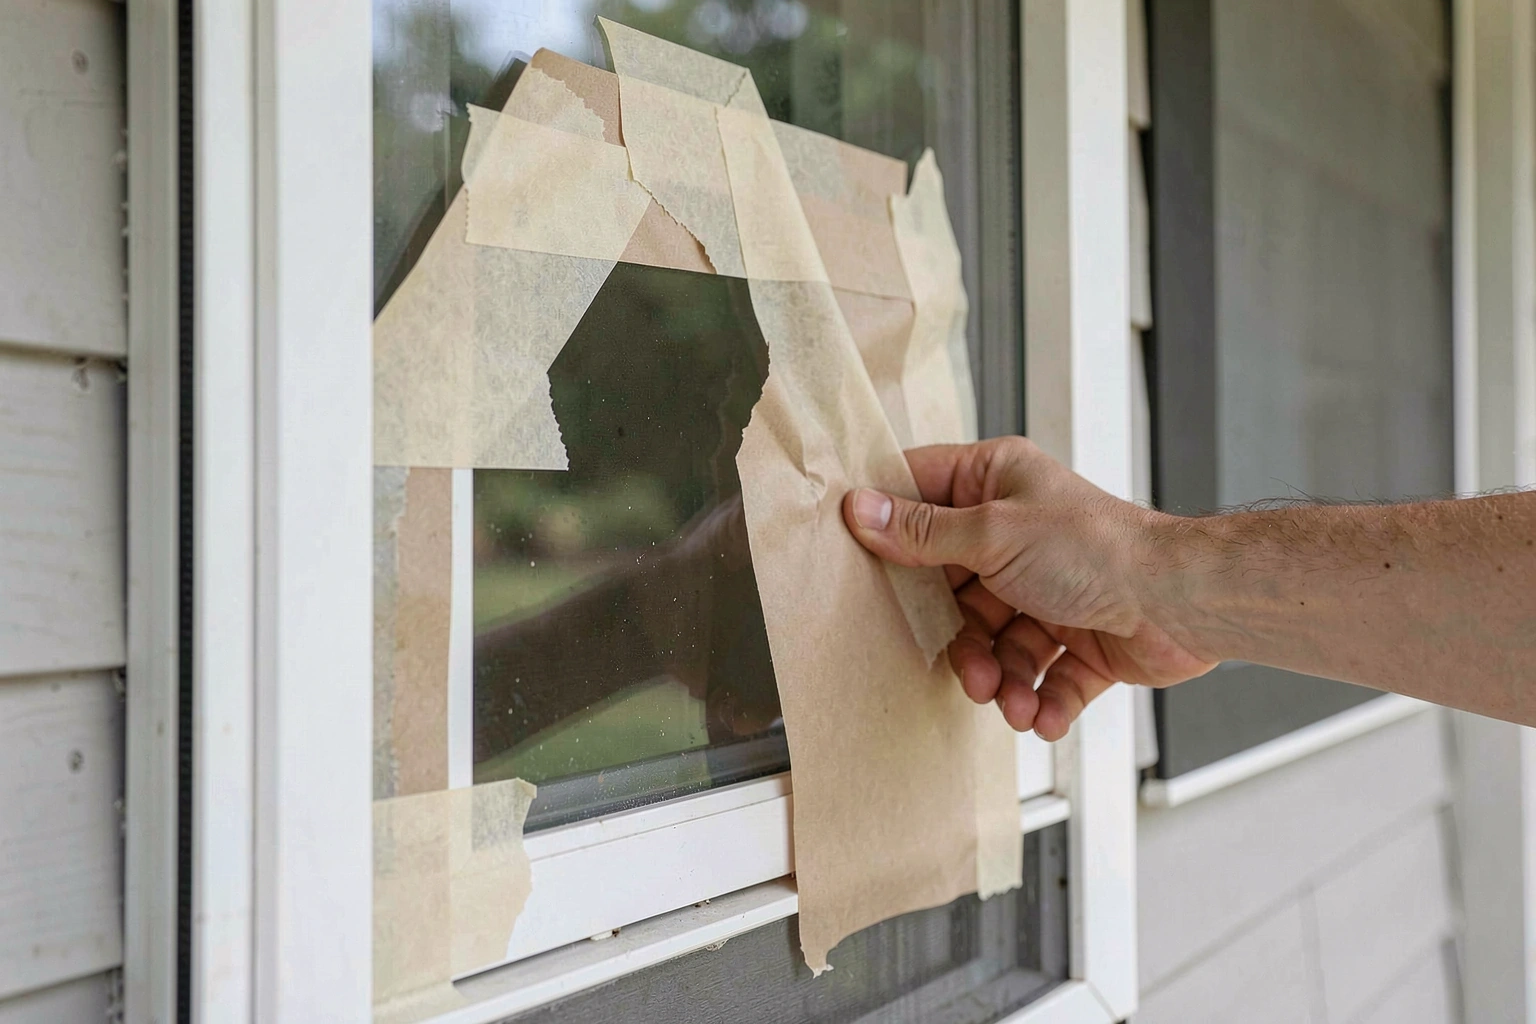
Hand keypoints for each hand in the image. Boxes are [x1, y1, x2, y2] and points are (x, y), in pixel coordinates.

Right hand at [842, 437, 1215, 739]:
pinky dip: (1038, 699)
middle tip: (963, 663)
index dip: (890, 524)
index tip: (858, 558)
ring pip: (995, 642)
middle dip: (958, 637)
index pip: (923, 494)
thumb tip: (860, 510)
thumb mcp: (993, 535)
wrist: (1184, 604)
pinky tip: (1041, 711)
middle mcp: (1019, 533)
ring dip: (1000, 677)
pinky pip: (1039, 675)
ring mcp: (1047, 589)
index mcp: (998, 485)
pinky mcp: (1076, 639)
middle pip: (953, 589)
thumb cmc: (1101, 550)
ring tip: (1008, 697)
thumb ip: (922, 532)